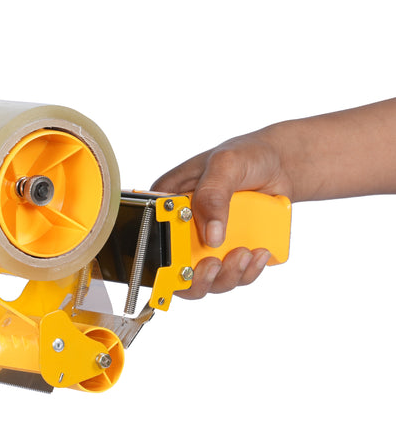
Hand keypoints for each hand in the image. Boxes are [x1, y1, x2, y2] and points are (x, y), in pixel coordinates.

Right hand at [151, 130, 292, 297]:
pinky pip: (234, 275)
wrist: (280, 163)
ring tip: (245, 254)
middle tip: (215, 264)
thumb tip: (210, 236)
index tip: (183, 263)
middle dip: (198, 277)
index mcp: (170, 202)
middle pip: (177, 269)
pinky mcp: (230, 250)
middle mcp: (184, 226)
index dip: (163, 257)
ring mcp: (207, 241)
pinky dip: (247, 272)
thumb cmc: (246, 155)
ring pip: (207, 278)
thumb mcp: (226, 164)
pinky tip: (259, 253)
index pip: (153, 235)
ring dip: (226, 275)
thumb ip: (213, 194)